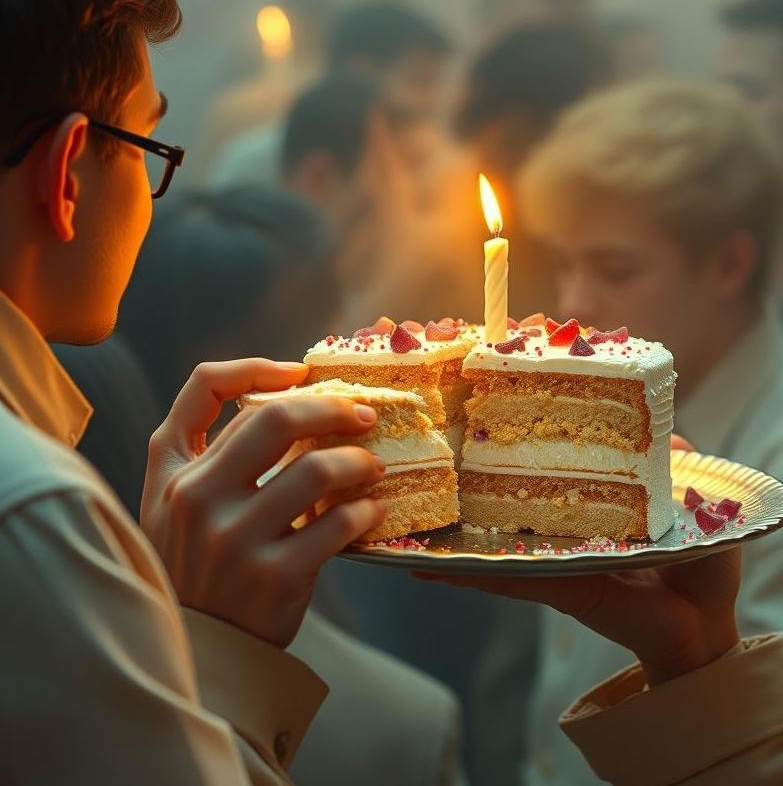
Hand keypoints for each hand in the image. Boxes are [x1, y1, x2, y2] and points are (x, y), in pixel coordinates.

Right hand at [141, 359, 385, 647]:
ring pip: (317, 469)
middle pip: (276, 419)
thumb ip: (205, 453)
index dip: (256, 367)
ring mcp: (235, 540)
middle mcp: (197, 499)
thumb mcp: (172, 506)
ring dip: (359, 461)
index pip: (204, 388)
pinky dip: (366, 510)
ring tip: (374, 466)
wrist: (201, 653)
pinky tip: (373, 509)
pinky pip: (338, 523)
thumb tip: (287, 396)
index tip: (303, 372)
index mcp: (172, 473)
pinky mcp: (275, 577)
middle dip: (331, 407)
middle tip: (362, 415)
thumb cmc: (196, 566)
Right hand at [419, 435, 740, 685]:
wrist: (709, 625)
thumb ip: (679, 462)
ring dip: (452, 536)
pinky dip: (469, 577)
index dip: (522, 446)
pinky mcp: (558, 588)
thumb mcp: (696, 499)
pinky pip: (509, 580)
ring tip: (405, 519)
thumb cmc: (705, 563)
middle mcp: (567, 529)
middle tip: (427, 458)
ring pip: (496, 543)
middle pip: (512, 502)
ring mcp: (557, 560)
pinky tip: (428, 573)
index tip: (485, 418)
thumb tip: (666, 429)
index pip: (553, 469)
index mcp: (596, 504)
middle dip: (470, 486)